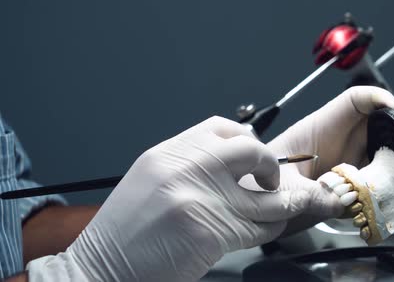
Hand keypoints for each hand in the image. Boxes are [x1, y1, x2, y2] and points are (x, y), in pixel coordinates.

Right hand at [27, 116, 309, 281]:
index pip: (221, 128)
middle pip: (250, 150)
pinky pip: (257, 227)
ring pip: (263, 195)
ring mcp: (199, 198)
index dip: (247, 140)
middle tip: (272, 179)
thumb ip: (189, 166)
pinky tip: (271, 228)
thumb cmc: (125, 234)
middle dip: (271, 164)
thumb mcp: (151, 181)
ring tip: (291, 204)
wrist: (99, 270)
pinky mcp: (210, 231)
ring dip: (284, 201)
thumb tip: (232, 166)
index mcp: (169, 152)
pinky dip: (271, 228)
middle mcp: (185, 167)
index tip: (254, 155)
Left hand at [241, 86, 393, 232]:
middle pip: (378, 126)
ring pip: (381, 153)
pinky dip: (390, 186)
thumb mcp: (284, 189)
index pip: (356, 100)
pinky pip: (375, 178)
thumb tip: (341, 202)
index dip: (381, 99)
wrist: (252, 205)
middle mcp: (338, 141)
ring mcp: (345, 160)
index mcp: (321, 128)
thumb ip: (313, 194)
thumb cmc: (258, 185)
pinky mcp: (348, 181)